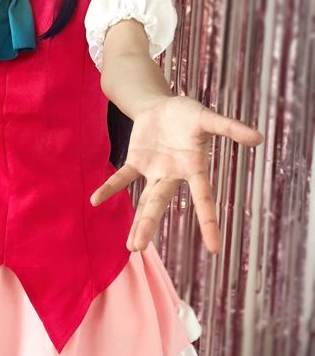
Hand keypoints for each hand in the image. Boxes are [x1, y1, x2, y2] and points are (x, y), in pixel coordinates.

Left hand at [89, 95, 263, 253]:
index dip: (208, 222)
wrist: (163, 107)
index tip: (215, 249)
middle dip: (149, 224)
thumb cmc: (189, 115)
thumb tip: (259, 137)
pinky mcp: (136, 161)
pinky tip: (95, 200)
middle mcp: (173, 175)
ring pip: (144, 199)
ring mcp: (154, 171)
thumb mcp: (208, 118)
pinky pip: (122, 178)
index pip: (204, 199)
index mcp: (194, 169)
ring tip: (131, 247)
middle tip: (138, 248)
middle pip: (160, 203)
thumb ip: (230, 127)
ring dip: (137, 220)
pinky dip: (110, 187)